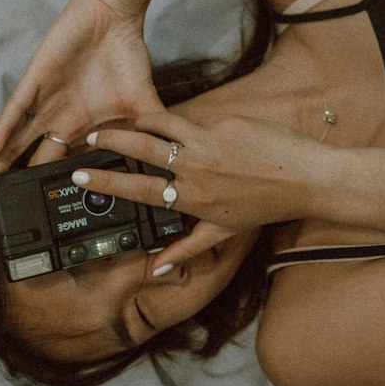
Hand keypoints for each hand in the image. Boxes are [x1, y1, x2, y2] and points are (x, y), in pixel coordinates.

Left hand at [0, 0, 163, 212]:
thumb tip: (176, 163)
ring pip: (9, 143)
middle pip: (24, 161)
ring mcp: (43, 103)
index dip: (43, 191)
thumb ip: (152, 136)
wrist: (117, 20)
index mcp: (81, 129)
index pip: (57, 167)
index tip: (36, 218)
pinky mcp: (35, 84)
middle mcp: (57, 120)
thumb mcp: (146, 107)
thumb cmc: (128, 58)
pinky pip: (12, 113)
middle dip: (6, 187)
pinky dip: (0, 133)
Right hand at [72, 111, 328, 269]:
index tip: (80, 174)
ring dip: (139, 122)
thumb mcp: (222, 232)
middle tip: (91, 138)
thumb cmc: (265, 206)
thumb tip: (158, 266)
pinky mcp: (224, 122)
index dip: (104, 180)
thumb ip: (187, 247)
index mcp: (190, 196)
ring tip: (126, 123)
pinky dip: (180, 121)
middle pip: (140, 148)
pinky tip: (174, 122)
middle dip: (109, 140)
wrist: (305, 177)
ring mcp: (209, 141)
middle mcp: (195, 167)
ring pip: (162, 124)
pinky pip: (194, 119)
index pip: (137, 187)